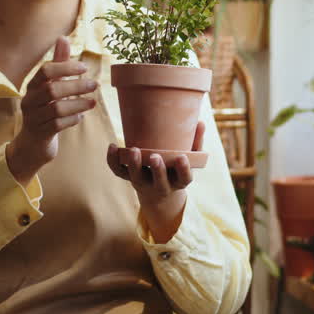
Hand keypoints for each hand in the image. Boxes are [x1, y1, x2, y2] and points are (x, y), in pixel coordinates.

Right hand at [5, 37, 97, 184]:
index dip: (65, 67)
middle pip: (52, 89)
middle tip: (94, 85)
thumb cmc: (45, 110)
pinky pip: (57, 125)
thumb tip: (63, 37)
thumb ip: (58, 64)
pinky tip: (80, 117)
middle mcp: (29, 101)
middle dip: (76, 86)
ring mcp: (33, 118)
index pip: (46, 71)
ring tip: (92, 103)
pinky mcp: (40, 134)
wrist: (32, 144)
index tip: (84, 68)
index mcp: (32, 86)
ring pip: (56, 108)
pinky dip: (72, 120)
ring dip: (78, 104)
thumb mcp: (51, 86)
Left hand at [107, 120, 205, 242]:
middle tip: (155, 156)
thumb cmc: (176, 168)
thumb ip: (195, 142)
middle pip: (158, 182)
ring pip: (136, 178)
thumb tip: (201, 122)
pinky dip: (113, 160)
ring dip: (134, 165)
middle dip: (157, 170)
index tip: (181, 157)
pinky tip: (112, 146)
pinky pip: (119, 172)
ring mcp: (143, 183)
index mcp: (178, 181)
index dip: (183, 169)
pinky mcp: (128, 178)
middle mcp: (161, 186)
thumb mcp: (189, 158)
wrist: (158, 192)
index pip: (183, 179)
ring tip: (133, 150)